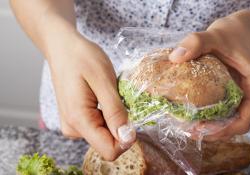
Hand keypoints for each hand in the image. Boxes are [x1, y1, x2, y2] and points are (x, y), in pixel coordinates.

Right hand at [47, 33, 135, 160]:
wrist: (63, 48)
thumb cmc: (82, 57)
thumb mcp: (104, 80)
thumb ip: (115, 112)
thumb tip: (127, 138)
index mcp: (79, 120)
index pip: (109, 150)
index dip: (127, 139)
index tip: (132, 116)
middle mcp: (73, 128)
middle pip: (108, 143)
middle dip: (120, 125)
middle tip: (118, 99)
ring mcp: (73, 125)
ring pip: (105, 135)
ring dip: (114, 118)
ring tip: (108, 94)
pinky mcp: (76, 120)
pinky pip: (99, 126)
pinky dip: (108, 114)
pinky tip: (103, 97)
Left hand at [169, 10, 249, 140]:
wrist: (241, 28)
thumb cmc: (233, 32)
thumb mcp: (216, 35)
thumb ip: (197, 42)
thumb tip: (175, 58)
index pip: (244, 121)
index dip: (224, 131)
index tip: (201, 130)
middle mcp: (247, 96)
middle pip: (232, 125)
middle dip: (212, 132)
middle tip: (188, 131)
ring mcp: (237, 96)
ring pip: (225, 120)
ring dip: (208, 127)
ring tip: (186, 127)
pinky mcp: (227, 92)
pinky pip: (218, 109)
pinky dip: (206, 115)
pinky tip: (188, 113)